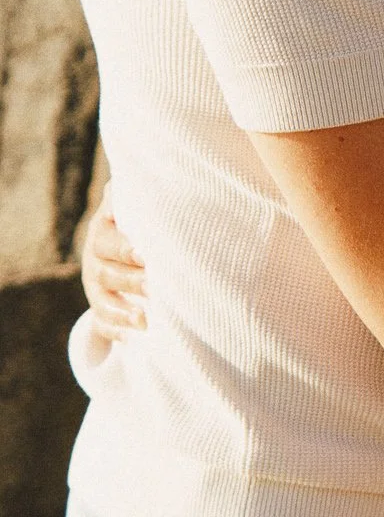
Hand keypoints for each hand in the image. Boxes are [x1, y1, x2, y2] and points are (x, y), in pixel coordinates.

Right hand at [81, 185, 146, 337]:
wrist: (127, 249)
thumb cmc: (144, 222)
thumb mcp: (136, 208)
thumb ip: (142, 196)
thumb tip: (156, 177)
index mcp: (104, 230)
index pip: (108, 240)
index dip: (125, 247)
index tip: (145, 254)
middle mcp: (95, 258)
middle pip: (106, 271)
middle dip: (131, 280)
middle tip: (155, 286)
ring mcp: (95, 286)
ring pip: (102, 301)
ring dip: (123, 312)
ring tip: (145, 320)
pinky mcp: (101, 309)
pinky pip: (101, 325)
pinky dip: (115, 332)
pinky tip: (132, 339)